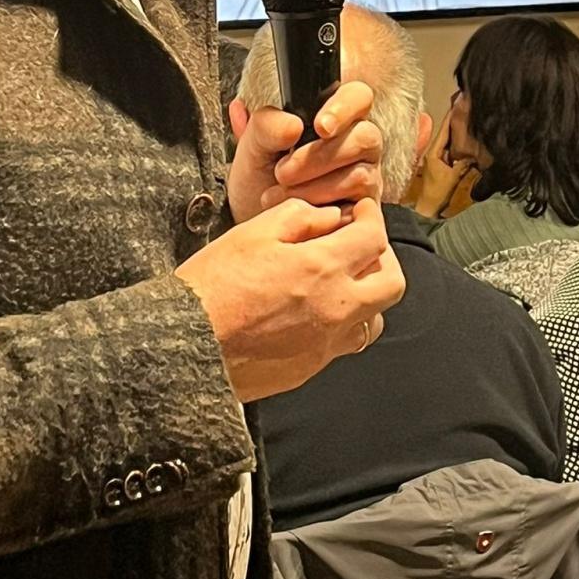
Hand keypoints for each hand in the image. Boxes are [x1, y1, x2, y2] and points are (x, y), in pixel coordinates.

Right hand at [178, 197, 404, 401]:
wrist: (186, 345)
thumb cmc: (213, 284)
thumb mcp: (251, 233)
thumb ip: (299, 217)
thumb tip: (330, 218)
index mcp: (321, 268)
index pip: (375, 238)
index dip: (372, 217)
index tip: (360, 212)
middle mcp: (335, 308)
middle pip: (392, 283)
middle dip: (382, 258)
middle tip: (360, 245)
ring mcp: (326, 342)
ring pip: (375, 318)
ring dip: (366, 295)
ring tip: (339, 281)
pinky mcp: (311, 366)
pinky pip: (345, 343)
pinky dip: (342, 322)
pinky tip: (315, 310)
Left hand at [227, 80, 383, 223]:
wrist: (256, 220)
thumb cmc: (259, 178)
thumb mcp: (252, 148)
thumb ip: (266, 126)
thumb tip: (293, 125)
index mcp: (335, 117)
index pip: (358, 96)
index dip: (344, 107)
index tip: (319, 127)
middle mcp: (357, 144)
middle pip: (365, 136)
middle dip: (319, 156)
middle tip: (282, 171)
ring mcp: (365, 176)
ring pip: (361, 174)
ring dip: (315, 185)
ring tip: (281, 192)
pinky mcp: (363, 208)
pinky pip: (358, 205)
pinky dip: (322, 206)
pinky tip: (300, 208)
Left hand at [415, 106, 474, 217]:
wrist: (430, 212)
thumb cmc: (437, 194)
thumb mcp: (452, 177)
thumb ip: (464, 163)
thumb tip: (475, 152)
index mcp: (433, 152)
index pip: (444, 129)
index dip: (452, 116)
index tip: (459, 103)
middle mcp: (435, 153)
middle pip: (448, 133)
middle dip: (458, 121)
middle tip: (469, 108)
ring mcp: (439, 160)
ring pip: (452, 142)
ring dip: (461, 133)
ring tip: (472, 119)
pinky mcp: (444, 167)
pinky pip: (454, 152)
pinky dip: (462, 146)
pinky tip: (472, 142)